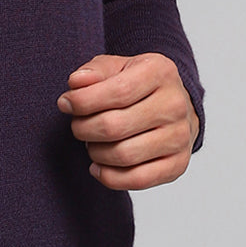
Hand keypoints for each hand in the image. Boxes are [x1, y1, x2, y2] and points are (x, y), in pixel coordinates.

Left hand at [56, 52, 198, 190]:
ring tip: (90, 142)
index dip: (83, 101)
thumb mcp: (117, 67)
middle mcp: (175, 105)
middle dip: (84, 128)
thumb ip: (94, 71)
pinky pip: (137, 179)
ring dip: (95, 152)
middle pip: (115, 126)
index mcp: (160, 72)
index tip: (66, 104)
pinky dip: (109, 177)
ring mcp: (179, 137)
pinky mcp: (178, 164)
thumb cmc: (139, 85)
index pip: (117, 92)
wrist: (176, 105)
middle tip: (77, 125)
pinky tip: (98, 165)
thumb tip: (76, 83)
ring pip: (123, 155)